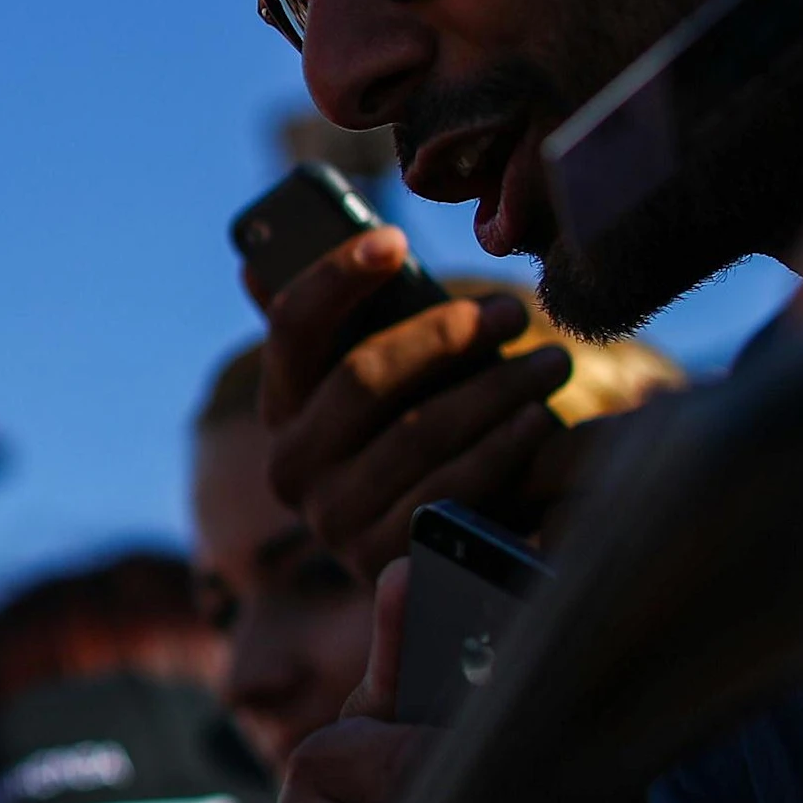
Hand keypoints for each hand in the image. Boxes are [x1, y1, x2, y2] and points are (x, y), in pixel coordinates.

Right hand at [257, 229, 572, 571]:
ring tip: (551, 363)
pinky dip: (502, 450)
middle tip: (513, 311)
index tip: (397, 240)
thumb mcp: (379, 384)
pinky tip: (540, 421)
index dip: (336, 277)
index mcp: (280, 406)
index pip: (291, 328)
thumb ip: (334, 328)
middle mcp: (289, 464)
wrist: (444, 553)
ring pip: (416, 432)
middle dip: (445, 335)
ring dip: (494, 390)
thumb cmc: (419, 436)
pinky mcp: (382, 562)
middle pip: (362, 377)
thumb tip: (252, 267)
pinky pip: (447, 490)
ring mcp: (330, 519)